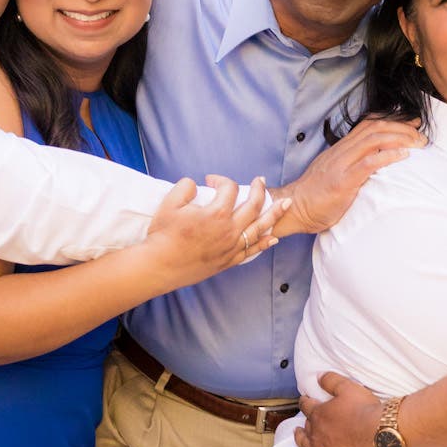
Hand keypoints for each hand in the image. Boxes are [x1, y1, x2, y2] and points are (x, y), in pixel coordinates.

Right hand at [143, 176, 287, 287]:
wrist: (160, 266)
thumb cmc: (163, 235)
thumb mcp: (169, 204)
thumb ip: (185, 187)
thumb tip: (195, 185)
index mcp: (216, 213)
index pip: (229, 189)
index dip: (221, 180)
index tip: (210, 181)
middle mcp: (229, 230)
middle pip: (253, 205)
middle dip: (259, 189)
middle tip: (261, 180)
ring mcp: (231, 246)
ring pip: (260, 227)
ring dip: (274, 214)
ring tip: (286, 204)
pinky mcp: (229, 260)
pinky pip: (252, 250)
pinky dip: (264, 243)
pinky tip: (273, 237)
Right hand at [274, 119, 424, 236]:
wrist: (295, 208)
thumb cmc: (316, 196)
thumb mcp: (335, 173)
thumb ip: (352, 166)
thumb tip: (373, 165)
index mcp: (341, 149)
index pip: (369, 125)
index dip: (393, 120)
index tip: (412, 122)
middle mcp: (342, 151)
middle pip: (375, 128)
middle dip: (402, 128)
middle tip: (421, 135)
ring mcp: (342, 164)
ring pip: (374, 139)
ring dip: (400, 139)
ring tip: (417, 144)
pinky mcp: (343, 180)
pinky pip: (368, 163)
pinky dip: (388, 156)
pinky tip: (403, 156)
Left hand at [291, 372, 387, 446]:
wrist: (382, 434)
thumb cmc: (366, 410)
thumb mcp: (349, 388)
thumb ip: (331, 380)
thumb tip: (318, 376)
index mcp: (319, 415)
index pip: (306, 406)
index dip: (305, 402)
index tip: (306, 400)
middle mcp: (316, 435)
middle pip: (306, 427)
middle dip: (306, 420)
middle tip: (307, 419)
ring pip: (305, 446)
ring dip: (299, 439)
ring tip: (297, 435)